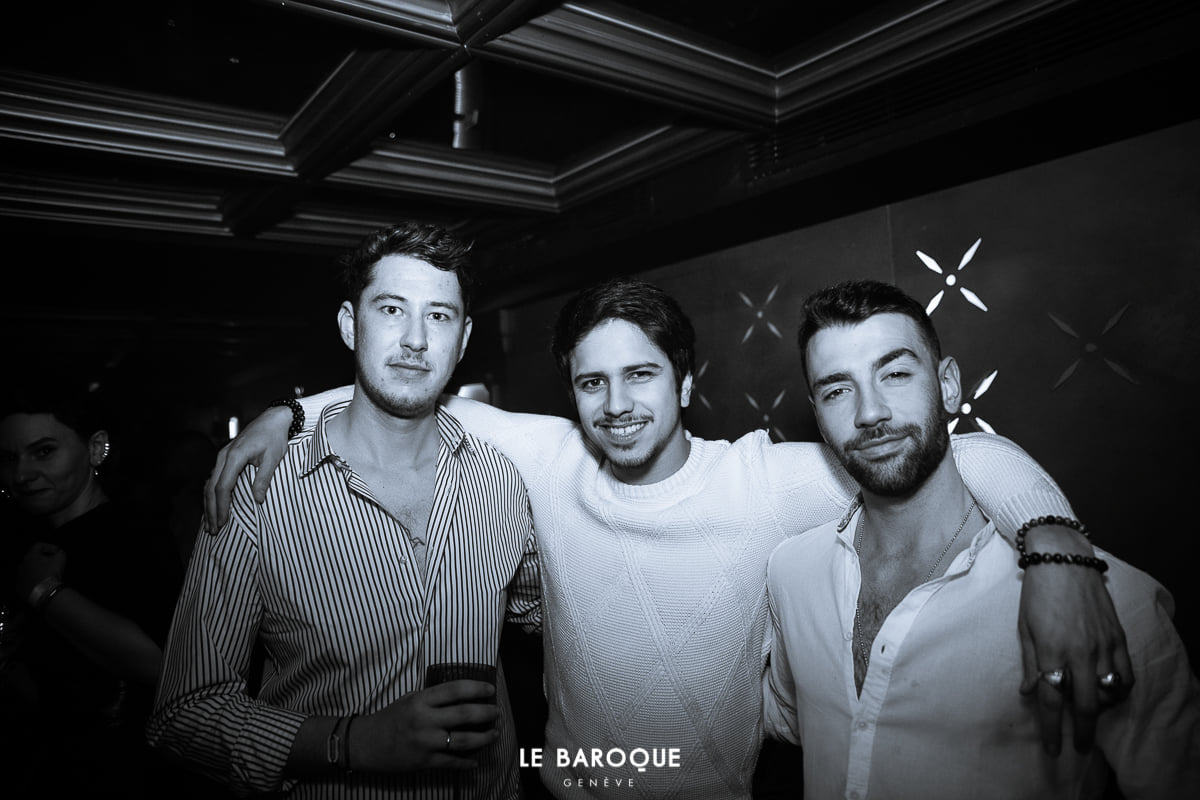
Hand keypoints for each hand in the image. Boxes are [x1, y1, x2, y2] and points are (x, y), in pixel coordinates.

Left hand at [16, 542, 66, 598]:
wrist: (44, 593)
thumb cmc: (51, 573)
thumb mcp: (61, 559)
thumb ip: (60, 552)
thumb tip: (59, 552)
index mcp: (30, 556)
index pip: (38, 546)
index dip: (49, 547)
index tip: (57, 552)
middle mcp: (22, 565)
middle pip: (32, 558)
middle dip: (42, 560)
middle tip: (51, 563)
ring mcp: (19, 577)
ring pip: (28, 570)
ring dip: (36, 571)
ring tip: (46, 575)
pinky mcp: (19, 587)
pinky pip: (26, 581)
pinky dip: (33, 581)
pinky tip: (41, 583)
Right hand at [203, 406, 292, 532]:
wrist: (273, 419)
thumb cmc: (275, 437)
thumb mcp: (273, 458)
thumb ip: (264, 478)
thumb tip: (257, 500)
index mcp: (235, 456)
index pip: (223, 486)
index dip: (222, 506)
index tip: (223, 522)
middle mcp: (223, 456)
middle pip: (211, 487)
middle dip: (211, 510)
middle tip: (213, 530)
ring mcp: (222, 457)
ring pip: (209, 484)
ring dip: (208, 504)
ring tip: (209, 524)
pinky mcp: (225, 458)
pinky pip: (214, 479)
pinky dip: (211, 495)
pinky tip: (212, 506)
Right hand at [351, 680, 499, 771]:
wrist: (365, 743)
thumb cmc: (390, 718)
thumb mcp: (410, 700)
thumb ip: (433, 698)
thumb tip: (463, 696)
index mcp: (421, 700)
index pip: (455, 690)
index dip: (476, 688)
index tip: (490, 689)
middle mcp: (425, 720)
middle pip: (464, 714)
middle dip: (486, 713)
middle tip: (497, 712)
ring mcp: (425, 742)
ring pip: (463, 740)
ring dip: (483, 738)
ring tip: (494, 734)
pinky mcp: (424, 761)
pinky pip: (451, 762)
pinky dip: (466, 763)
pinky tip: (476, 762)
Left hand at [1017, 525, 1132, 755]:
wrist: (1064, 561)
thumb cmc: (1038, 593)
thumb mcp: (1024, 628)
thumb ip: (1029, 662)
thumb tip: (1030, 693)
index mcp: (1051, 650)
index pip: (1051, 699)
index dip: (1051, 728)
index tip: (1052, 748)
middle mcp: (1079, 652)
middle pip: (1084, 705)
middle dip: (1081, 731)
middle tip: (1077, 747)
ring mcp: (1103, 645)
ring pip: (1108, 693)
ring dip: (1099, 710)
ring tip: (1089, 714)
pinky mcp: (1118, 637)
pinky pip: (1126, 675)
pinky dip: (1119, 690)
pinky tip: (1109, 694)